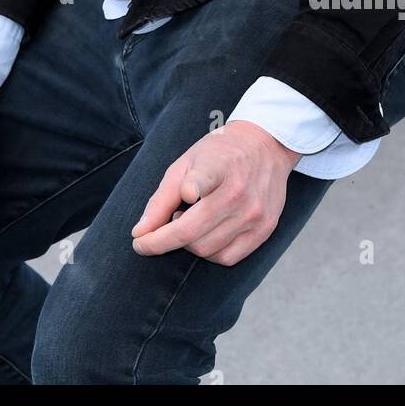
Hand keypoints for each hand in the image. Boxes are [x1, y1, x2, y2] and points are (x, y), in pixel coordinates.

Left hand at [130, 121, 301, 266]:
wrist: (265, 147)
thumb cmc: (218, 155)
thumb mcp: (185, 164)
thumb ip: (161, 199)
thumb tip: (140, 233)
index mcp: (217, 165)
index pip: (203, 179)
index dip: (191, 188)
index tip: (181, 197)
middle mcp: (238, 191)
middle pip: (193, 231)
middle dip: (163, 240)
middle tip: (157, 230)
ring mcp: (254, 213)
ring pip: (208, 249)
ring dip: (187, 244)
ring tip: (186, 222)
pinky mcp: (265, 230)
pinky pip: (228, 258)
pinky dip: (209, 253)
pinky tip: (206, 233)